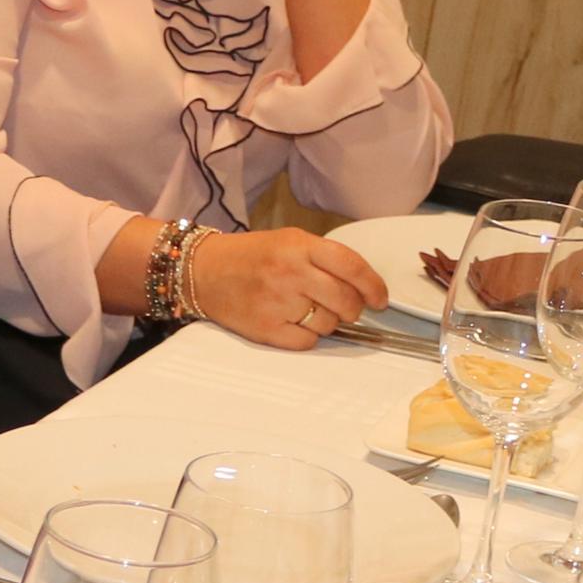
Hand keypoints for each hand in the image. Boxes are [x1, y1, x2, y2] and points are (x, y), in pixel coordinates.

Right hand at [185, 226, 385, 348]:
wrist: (203, 271)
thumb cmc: (250, 256)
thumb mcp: (289, 241)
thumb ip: (325, 259)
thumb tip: (362, 288)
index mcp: (298, 246)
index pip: (351, 266)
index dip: (373, 285)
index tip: (379, 299)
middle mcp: (289, 272)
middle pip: (345, 301)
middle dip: (352, 309)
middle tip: (344, 308)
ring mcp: (277, 302)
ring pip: (328, 324)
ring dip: (327, 322)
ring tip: (306, 310)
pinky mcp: (265, 328)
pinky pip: (307, 342)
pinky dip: (307, 336)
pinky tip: (292, 322)